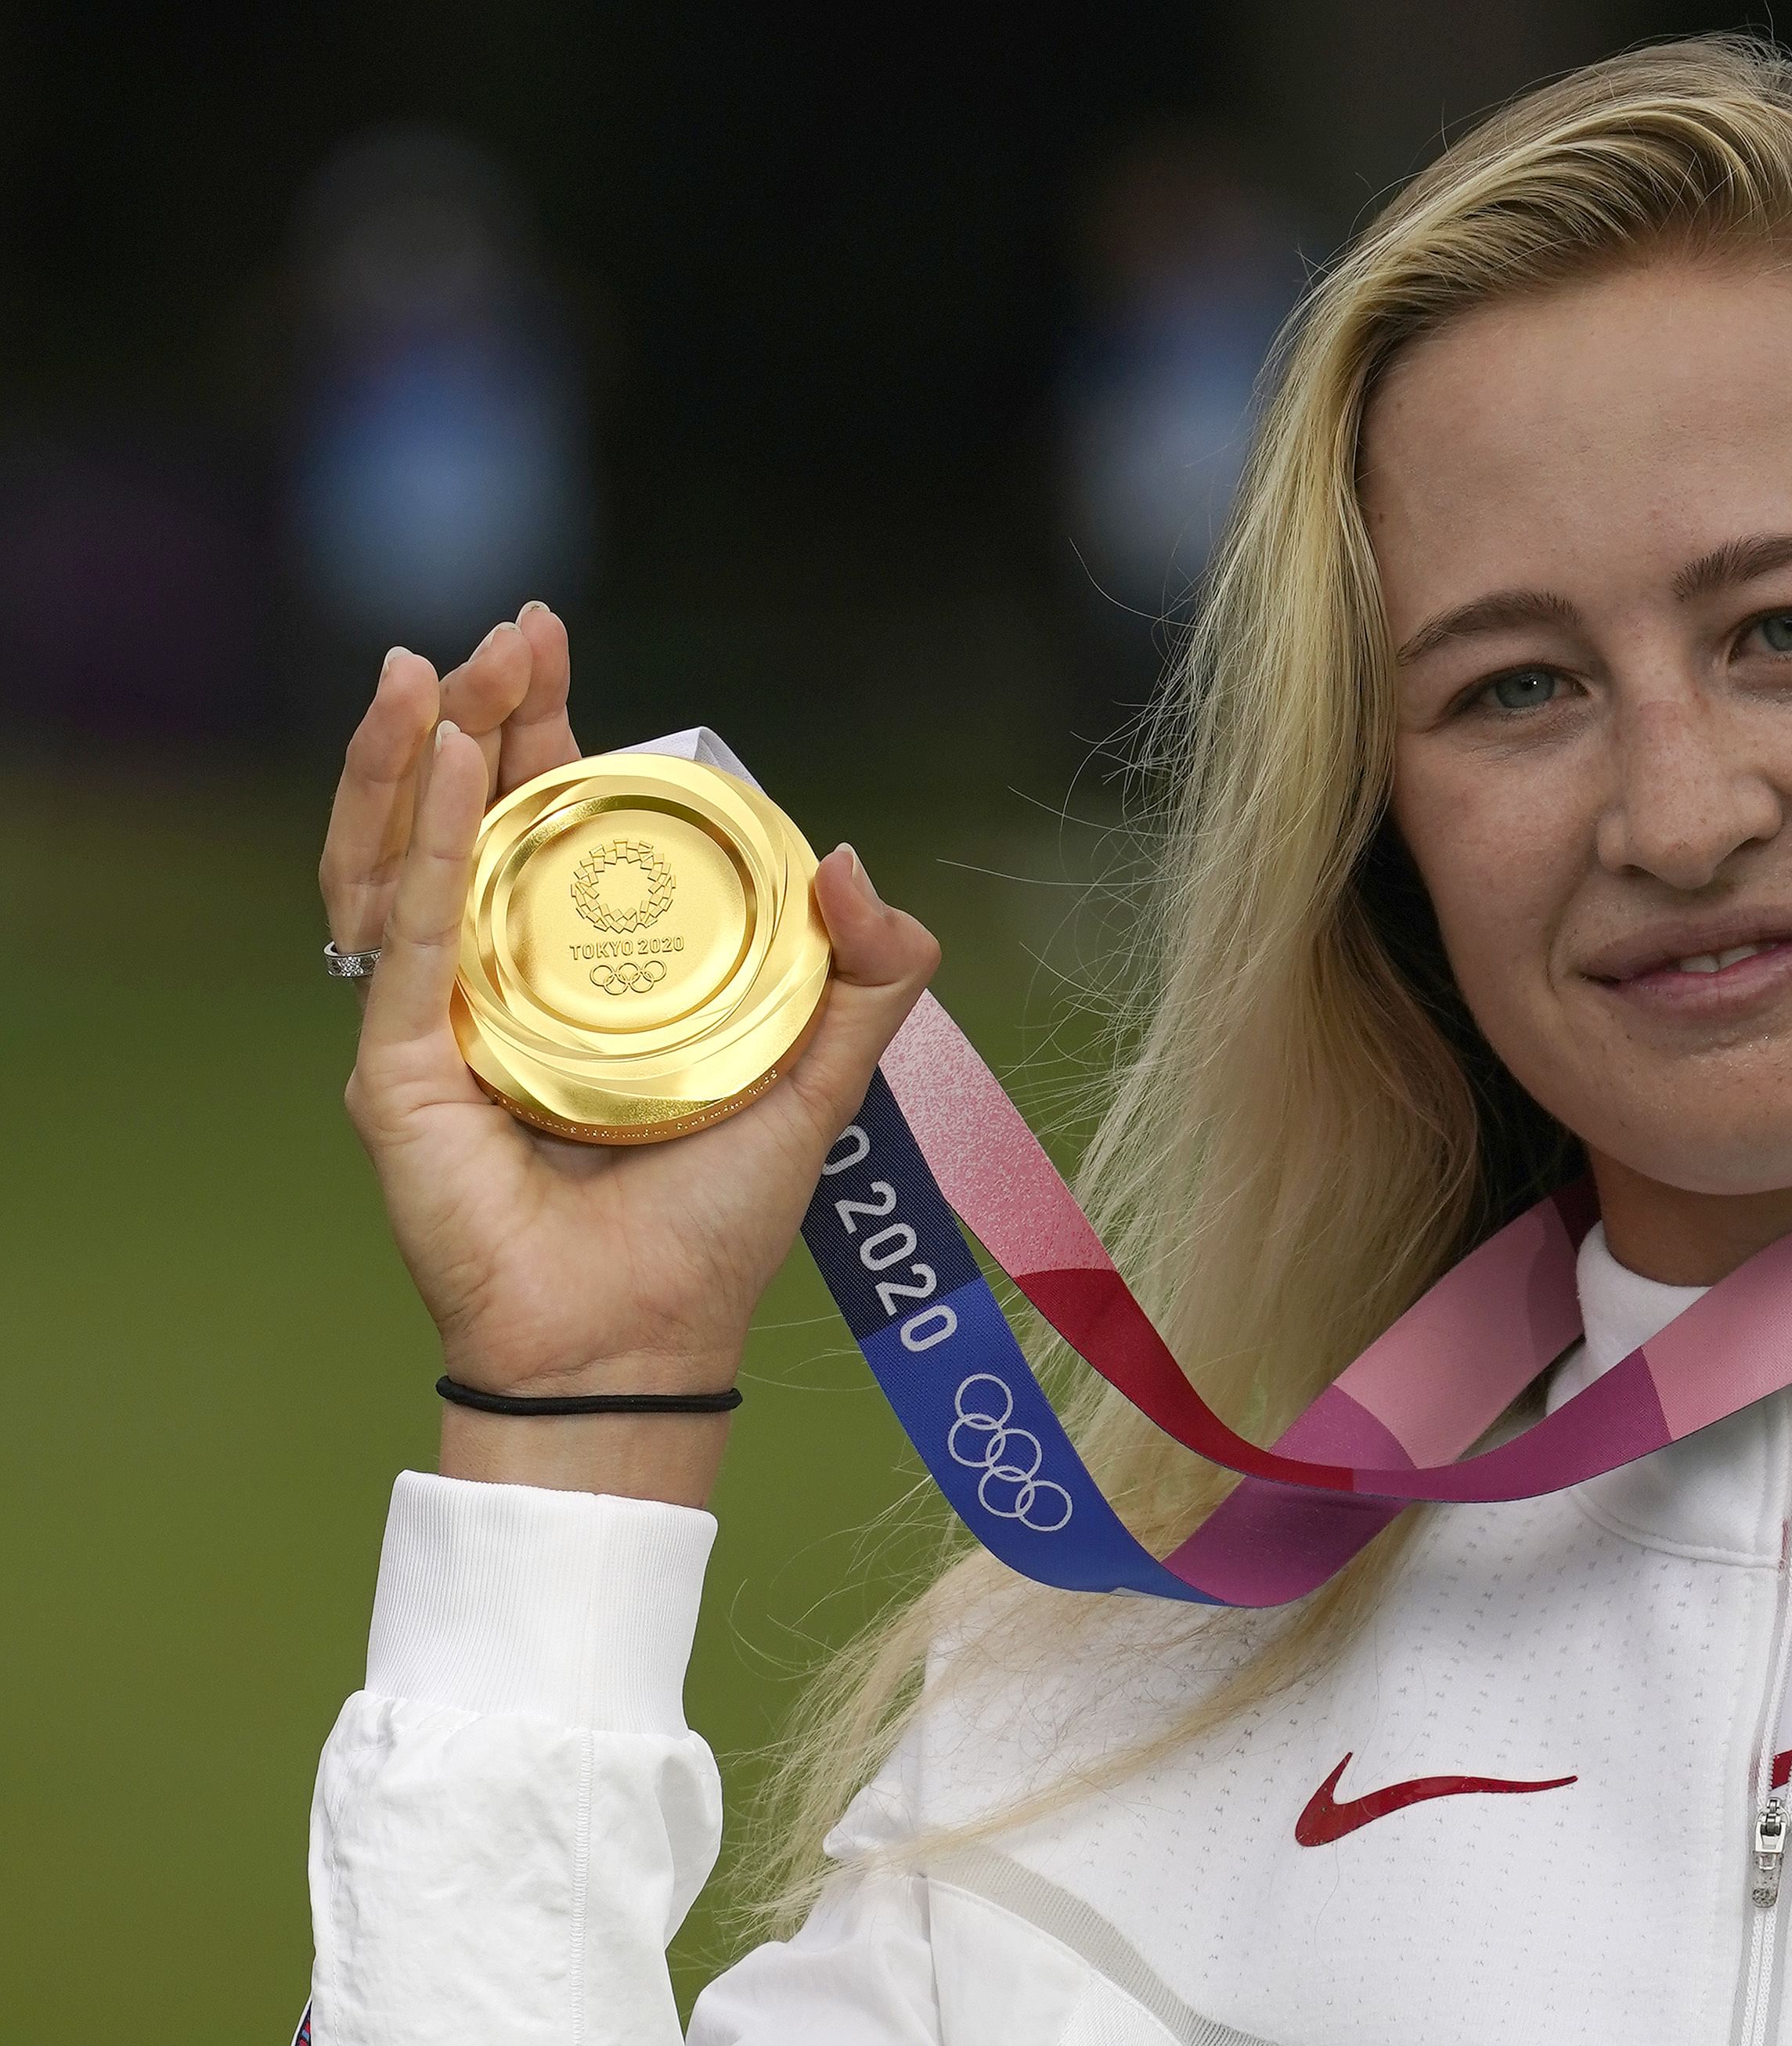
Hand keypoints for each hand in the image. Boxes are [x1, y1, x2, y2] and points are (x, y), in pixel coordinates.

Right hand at [320, 605, 939, 1502]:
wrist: (643, 1343)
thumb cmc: (713, 1226)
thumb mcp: (818, 1081)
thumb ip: (866, 978)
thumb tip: (855, 861)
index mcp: (579, 972)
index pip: (544, 822)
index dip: (544, 731)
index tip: (553, 646)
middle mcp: (495, 981)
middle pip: (468, 816)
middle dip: (484, 711)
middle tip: (515, 629)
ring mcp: (435, 1020)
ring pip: (406, 854)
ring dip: (423, 754)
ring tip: (448, 668)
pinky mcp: (399, 1067)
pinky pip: (406, 934)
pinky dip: (427, 843)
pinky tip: (452, 764)